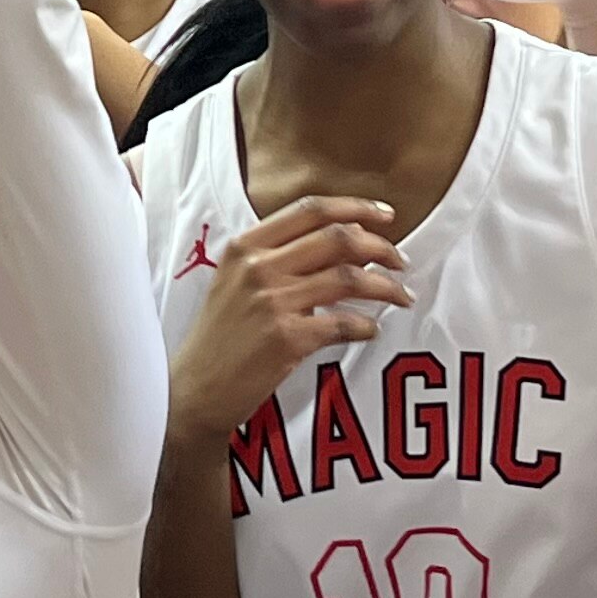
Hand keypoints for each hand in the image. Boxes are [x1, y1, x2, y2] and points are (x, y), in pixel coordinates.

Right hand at [168, 196, 408, 439]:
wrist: (195, 389)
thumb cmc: (220, 337)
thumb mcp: (235, 281)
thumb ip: (277, 258)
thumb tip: (342, 245)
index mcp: (245, 246)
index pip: (310, 210)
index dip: (356, 207)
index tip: (386, 215)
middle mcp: (259, 267)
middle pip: (338, 238)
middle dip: (381, 247)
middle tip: (401, 261)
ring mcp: (273, 302)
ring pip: (350, 279)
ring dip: (386, 287)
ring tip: (401, 296)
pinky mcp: (287, 339)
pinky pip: (344, 324)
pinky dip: (366, 326)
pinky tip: (371, 330)